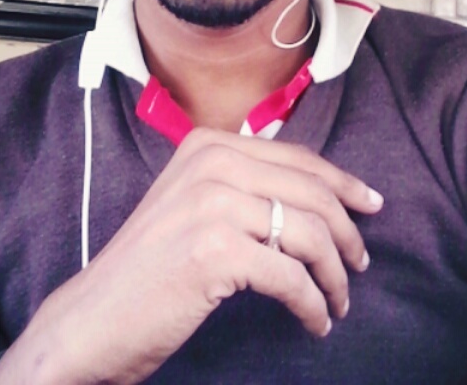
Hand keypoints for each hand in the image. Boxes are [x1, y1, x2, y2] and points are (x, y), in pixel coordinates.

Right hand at [0, 128, 382, 384]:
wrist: (95, 316)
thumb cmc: (151, 266)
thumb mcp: (194, 203)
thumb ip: (243, 185)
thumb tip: (320, 196)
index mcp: (209, 144)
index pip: (299, 159)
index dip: (344, 184)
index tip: (371, 205)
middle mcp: (211, 162)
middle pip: (311, 193)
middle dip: (347, 232)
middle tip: (360, 264)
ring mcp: (211, 202)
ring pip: (308, 234)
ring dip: (334, 275)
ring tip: (338, 301)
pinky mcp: (214, 249)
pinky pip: (291, 276)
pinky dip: (313, 304)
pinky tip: (315, 321)